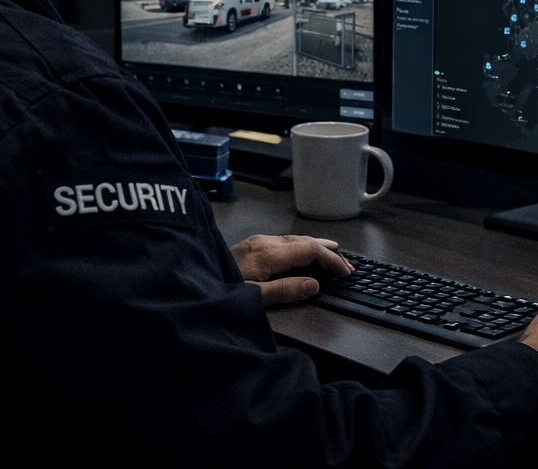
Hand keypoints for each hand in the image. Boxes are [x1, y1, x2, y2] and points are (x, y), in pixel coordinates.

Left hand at [231, 233, 351, 305]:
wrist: (191, 281)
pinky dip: (300, 246)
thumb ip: (286, 290)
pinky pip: (283, 241)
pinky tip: (300, 252)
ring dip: (314, 246)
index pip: (310, 251)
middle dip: (327, 251)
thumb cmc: (219, 290)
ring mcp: (256, 241)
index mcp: (269, 254)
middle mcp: (264, 243)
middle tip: (345, 263)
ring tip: (330, 253)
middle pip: (304, 241)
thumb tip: (314, 285)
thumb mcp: (255, 297)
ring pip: (294, 239)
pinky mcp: (250, 245)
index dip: (331, 260)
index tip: (346, 271)